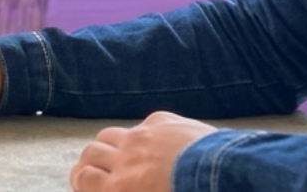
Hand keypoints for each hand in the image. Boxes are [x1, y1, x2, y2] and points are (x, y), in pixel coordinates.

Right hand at [68, 111, 218, 191]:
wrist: (227, 175)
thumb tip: (119, 187)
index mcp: (119, 188)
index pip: (83, 177)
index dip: (79, 180)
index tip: (83, 184)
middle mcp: (124, 158)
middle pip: (90, 152)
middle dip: (89, 162)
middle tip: (95, 171)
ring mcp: (143, 136)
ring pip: (110, 134)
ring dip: (109, 145)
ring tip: (118, 154)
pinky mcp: (164, 121)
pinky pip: (144, 124)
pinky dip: (143, 133)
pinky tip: (155, 142)